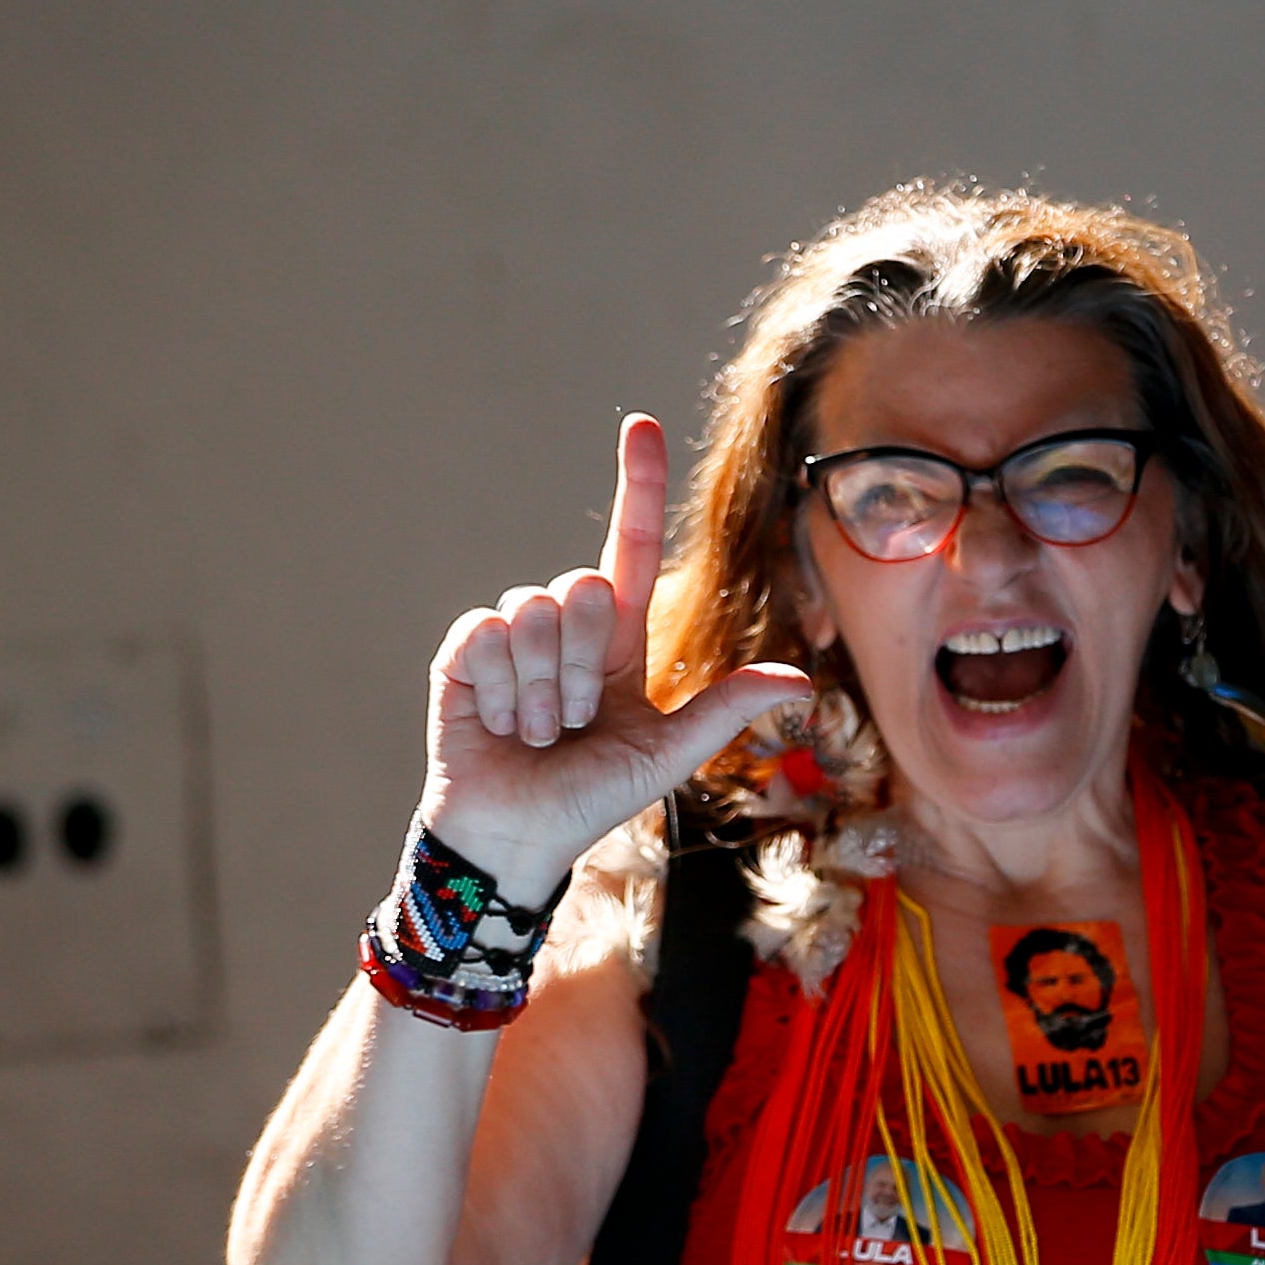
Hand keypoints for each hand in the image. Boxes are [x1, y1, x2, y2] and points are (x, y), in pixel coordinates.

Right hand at [420, 414, 807, 898]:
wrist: (515, 840)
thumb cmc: (590, 801)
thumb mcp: (666, 755)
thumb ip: (724, 711)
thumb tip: (800, 682)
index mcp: (619, 641)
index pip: (633, 544)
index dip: (638, 486)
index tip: (640, 425)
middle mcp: (566, 626)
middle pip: (585, 586)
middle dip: (582, 668)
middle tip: (572, 724)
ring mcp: (512, 636)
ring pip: (536, 608)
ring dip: (541, 688)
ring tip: (535, 732)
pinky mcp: (463, 653)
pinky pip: (487, 632)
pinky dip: (499, 689)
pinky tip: (496, 723)